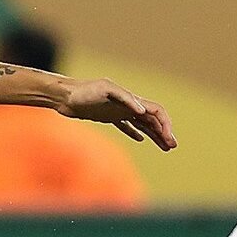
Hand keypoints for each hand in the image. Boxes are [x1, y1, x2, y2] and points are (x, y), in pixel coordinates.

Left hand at [60, 78, 176, 150]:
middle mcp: (127, 105)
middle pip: (152, 120)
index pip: (156, 111)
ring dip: (154, 135)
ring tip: (164, 147)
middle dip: (164, 133)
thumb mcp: (105, 89)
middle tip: (172, 147)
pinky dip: (135, 132)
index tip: (168, 139)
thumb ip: (124, 98)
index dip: (165, 124)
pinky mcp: (107, 117)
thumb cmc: (83, 91)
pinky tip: (140, 140)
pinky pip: (126, 126)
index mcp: (130, 99)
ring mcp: (118, 111)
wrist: (64, 96)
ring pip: (142, 124)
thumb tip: (142, 110)